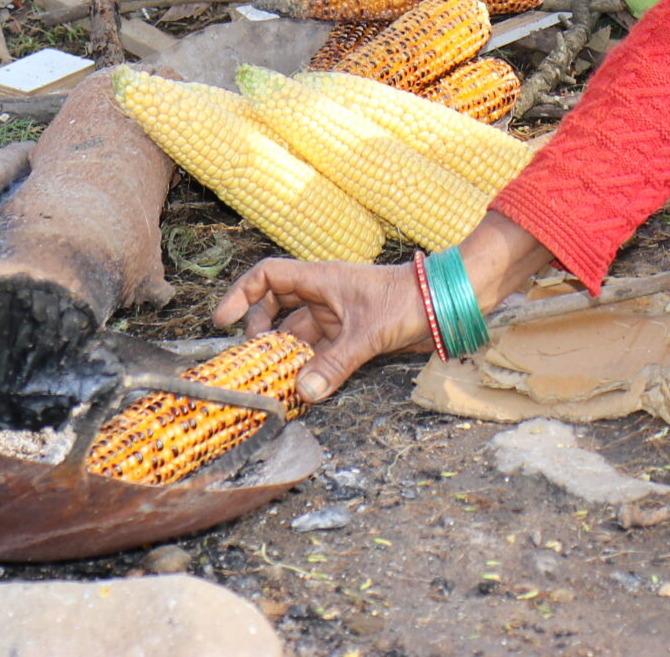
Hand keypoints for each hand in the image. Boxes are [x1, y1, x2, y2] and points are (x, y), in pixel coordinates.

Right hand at [215, 257, 429, 401]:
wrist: (445, 305)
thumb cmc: (409, 301)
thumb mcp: (369, 332)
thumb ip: (335, 363)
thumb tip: (303, 392)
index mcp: (320, 280)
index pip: (268, 276)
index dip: (242, 294)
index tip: (224, 321)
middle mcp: (323, 296)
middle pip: (275, 309)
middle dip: (260, 333)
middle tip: (252, 360)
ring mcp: (336, 317)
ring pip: (297, 335)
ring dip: (284, 356)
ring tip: (271, 381)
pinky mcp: (350, 336)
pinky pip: (319, 352)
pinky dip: (308, 369)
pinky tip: (301, 389)